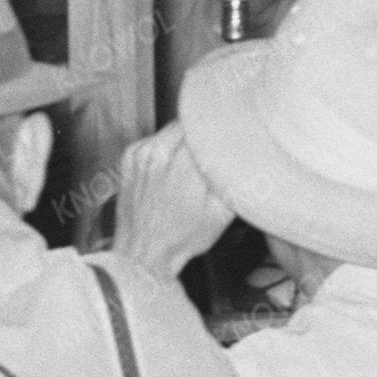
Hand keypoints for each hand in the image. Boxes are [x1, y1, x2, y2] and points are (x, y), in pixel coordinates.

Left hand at [111, 127, 232, 286]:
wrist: (143, 253)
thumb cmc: (180, 239)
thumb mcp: (221, 214)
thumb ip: (233, 180)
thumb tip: (246, 158)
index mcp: (183, 163)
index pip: (207, 126)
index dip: (221, 130)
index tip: (229, 138)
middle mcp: (159, 153)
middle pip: (189, 123)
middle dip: (203, 135)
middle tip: (211, 155)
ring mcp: (141, 153)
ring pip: (171, 130)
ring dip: (184, 141)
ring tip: (189, 168)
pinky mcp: (129, 157)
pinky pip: (154, 140)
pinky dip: (164, 149)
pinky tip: (169, 171)